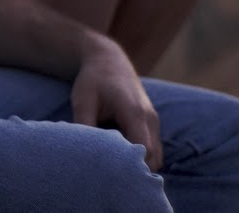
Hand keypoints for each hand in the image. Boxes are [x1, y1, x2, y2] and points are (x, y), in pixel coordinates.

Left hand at [70, 34, 162, 170]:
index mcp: (134, 112)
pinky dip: (141, 157)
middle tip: (113, 179)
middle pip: (152, 157)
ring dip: (139, 164)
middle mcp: (149, 118)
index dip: (131, 167)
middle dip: (136, 170)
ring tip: (115, 169)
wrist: (108, 59)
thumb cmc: (93, 80)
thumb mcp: (83, 100)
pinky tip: (120, 158)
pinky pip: (152, 148)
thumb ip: (86, 126)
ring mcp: (153, 121)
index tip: (114, 177)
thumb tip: (86, 153)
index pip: (142, 150)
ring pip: (155, 155)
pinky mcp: (151, 124)